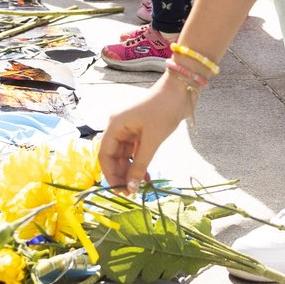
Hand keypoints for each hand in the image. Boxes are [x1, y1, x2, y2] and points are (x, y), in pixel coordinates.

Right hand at [98, 76, 197, 191]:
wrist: (180, 91)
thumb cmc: (163, 111)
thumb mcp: (151, 140)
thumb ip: (140, 165)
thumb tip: (131, 187)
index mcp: (115, 126)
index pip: (104, 154)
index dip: (110, 174)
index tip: (119, 190)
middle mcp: (118, 127)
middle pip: (113, 156)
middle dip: (120, 174)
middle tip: (131, 192)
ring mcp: (129, 129)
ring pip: (124, 156)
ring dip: (130, 171)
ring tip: (139, 186)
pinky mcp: (140, 131)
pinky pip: (135, 152)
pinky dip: (139, 163)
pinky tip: (145, 177)